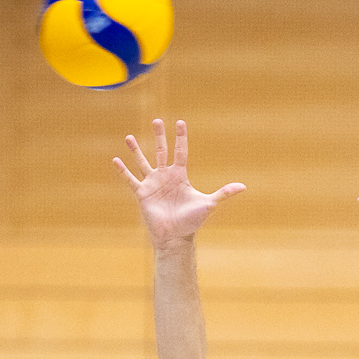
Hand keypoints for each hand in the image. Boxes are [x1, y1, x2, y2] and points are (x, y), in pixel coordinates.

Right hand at [115, 119, 246, 246]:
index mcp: (180, 176)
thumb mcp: (209, 204)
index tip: (180, 122)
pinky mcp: (142, 194)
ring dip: (136, 150)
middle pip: (161, 151)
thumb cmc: (192, 221)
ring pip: (143, 162)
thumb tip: (244, 186)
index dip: (181, 137)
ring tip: (129, 137)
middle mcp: (165, 176)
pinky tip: (115, 160)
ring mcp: (153, 184)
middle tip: (156, 121)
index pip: (180, 152)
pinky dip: (123, 171)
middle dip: (159, 136)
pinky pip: (130, 180)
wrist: (175, 237)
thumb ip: (224, 193)